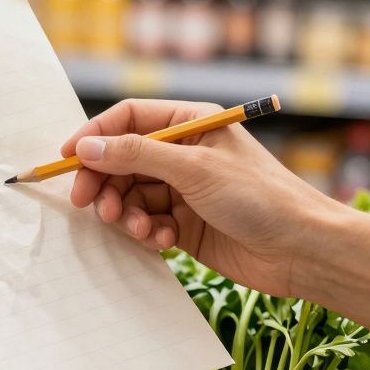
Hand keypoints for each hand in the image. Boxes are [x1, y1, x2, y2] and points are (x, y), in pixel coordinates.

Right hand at [62, 98, 346, 298]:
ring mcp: (185, 190)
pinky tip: (162, 241)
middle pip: (122, 159)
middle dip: (104, 182)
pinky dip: (146, 232)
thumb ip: (136, 155)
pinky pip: (147, 222)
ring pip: (131, 195)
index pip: (128, 118)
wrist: (303, 250)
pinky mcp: (186, 225)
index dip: (94, 136)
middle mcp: (185, 153)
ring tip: (135, 227)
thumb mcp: (194, 169)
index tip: (66, 160)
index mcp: (192, 123)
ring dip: (125, 212)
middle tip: (90, 205)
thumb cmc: (261, 197)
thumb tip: (85, 146)